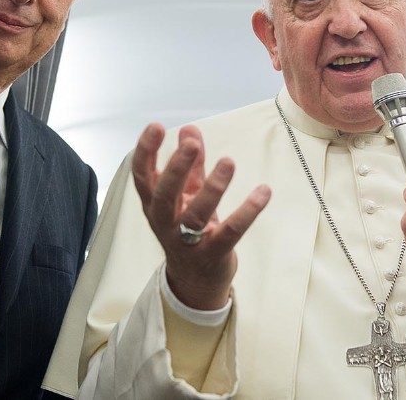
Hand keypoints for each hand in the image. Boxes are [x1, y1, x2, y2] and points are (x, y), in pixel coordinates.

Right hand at [132, 123, 270, 309]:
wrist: (195, 280)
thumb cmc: (188, 228)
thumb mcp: (187, 194)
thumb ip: (190, 163)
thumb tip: (189, 128)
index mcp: (155, 204)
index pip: (142, 176)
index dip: (146, 151)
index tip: (156, 126)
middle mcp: (165, 222)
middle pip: (165, 194)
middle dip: (177, 168)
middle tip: (192, 144)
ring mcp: (186, 242)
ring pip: (196, 215)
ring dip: (212, 187)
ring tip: (228, 162)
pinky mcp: (212, 255)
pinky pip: (230, 232)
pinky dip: (247, 212)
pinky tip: (263, 192)